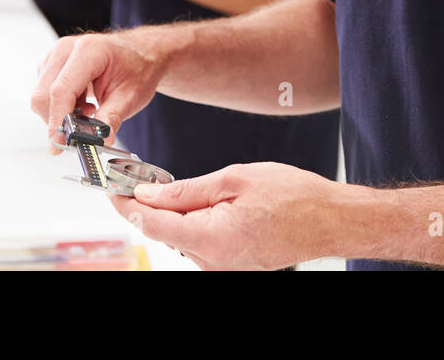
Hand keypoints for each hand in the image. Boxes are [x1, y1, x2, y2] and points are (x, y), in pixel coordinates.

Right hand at [31, 30, 168, 151]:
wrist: (139, 55)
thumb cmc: (136, 69)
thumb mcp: (131, 97)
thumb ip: (112, 118)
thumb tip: (101, 140)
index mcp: (88, 51)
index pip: (61, 90)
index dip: (58, 120)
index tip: (60, 143)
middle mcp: (67, 49)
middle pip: (44, 94)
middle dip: (58, 120)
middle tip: (83, 129)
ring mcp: (56, 55)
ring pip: (41, 96)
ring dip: (60, 112)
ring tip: (89, 109)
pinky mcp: (51, 64)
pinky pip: (44, 92)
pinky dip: (59, 105)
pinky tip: (81, 102)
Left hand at [110, 163, 339, 269]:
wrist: (332, 220)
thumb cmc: (293, 196)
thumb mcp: (234, 179)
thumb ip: (187, 190)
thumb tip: (150, 194)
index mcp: (209, 240)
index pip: (151, 224)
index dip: (126, 204)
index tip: (111, 187)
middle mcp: (213, 262)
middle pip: (166, 231)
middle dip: (155, 204)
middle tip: (148, 175)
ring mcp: (224, 268)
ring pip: (185, 236)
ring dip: (181, 213)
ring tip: (199, 188)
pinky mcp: (234, 266)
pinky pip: (204, 242)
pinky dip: (199, 222)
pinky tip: (216, 204)